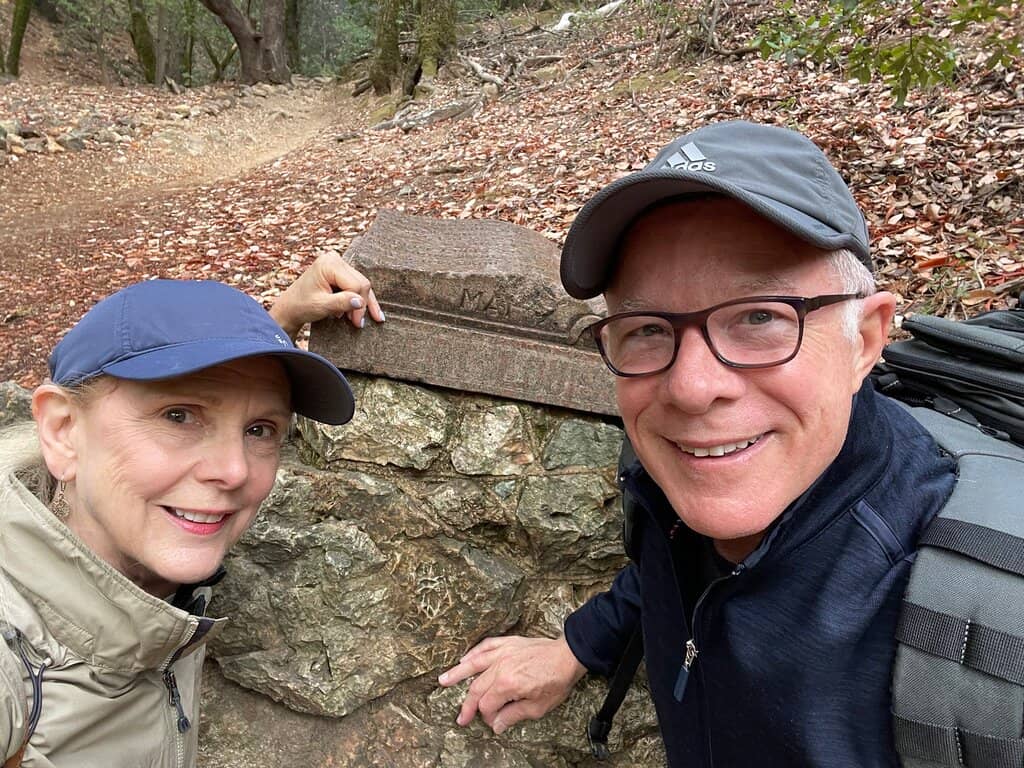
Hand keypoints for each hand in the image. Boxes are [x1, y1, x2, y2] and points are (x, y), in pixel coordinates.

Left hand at [269, 251, 384, 338]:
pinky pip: (355, 284)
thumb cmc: (301, 305)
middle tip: (357, 322)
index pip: (355, 284)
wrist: (290, 307)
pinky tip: (363, 310)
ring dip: (362, 303)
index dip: (359, 304)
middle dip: (361, 304)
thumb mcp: (321, 305)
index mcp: (329, 264)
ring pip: (361, 284)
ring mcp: (337, 264)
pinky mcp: (339, 272)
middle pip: (361, 283)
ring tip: (359, 320)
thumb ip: (342, 302)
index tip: (356, 322)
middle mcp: (334, 259)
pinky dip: (358, 298)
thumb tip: (360, 302)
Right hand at [438, 635, 586, 734]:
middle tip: (460, 716)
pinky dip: (474, 652)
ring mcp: (503, 653)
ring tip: (443, 680)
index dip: (487, 716)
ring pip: (474, 663)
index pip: (487, 704)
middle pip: (477, 687)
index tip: (491, 722)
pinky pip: (486, 646)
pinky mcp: (508, 643)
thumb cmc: (555, 681)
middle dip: (468, 704)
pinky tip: (465, 658)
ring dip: (458, 673)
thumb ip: (513, 715)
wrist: (568, 656)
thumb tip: (496, 725)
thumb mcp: (538, 706)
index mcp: (507, 684)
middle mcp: (500, 667)